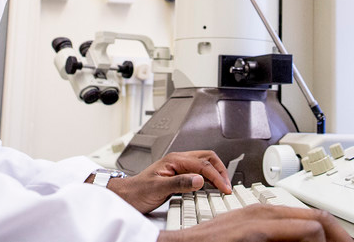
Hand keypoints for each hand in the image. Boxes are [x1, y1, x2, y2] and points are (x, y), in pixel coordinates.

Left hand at [106, 150, 231, 213]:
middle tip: (227, 185)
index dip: (216, 176)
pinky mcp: (179, 174)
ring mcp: (179, 166)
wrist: (126, 196)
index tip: (224, 188)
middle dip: (220, 170)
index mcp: (174, 160)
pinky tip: (211, 185)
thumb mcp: (158, 188)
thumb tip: (199, 179)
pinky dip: (209, 177)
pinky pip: (199, 171)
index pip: (202, 165)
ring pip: (204, 163)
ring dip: (216, 172)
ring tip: (223, 185)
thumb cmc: (137, 192)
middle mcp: (178, 160)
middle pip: (207, 158)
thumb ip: (180, 183)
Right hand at [157, 204, 353, 241]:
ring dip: (329, 239)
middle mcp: (264, 212)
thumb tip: (303, 241)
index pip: (311, 219)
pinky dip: (310, 240)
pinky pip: (293, 232)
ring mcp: (257, 219)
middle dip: (340, 237)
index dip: (335, 234)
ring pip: (311, 224)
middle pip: (318, 218)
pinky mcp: (251, 231)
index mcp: (264, 215)